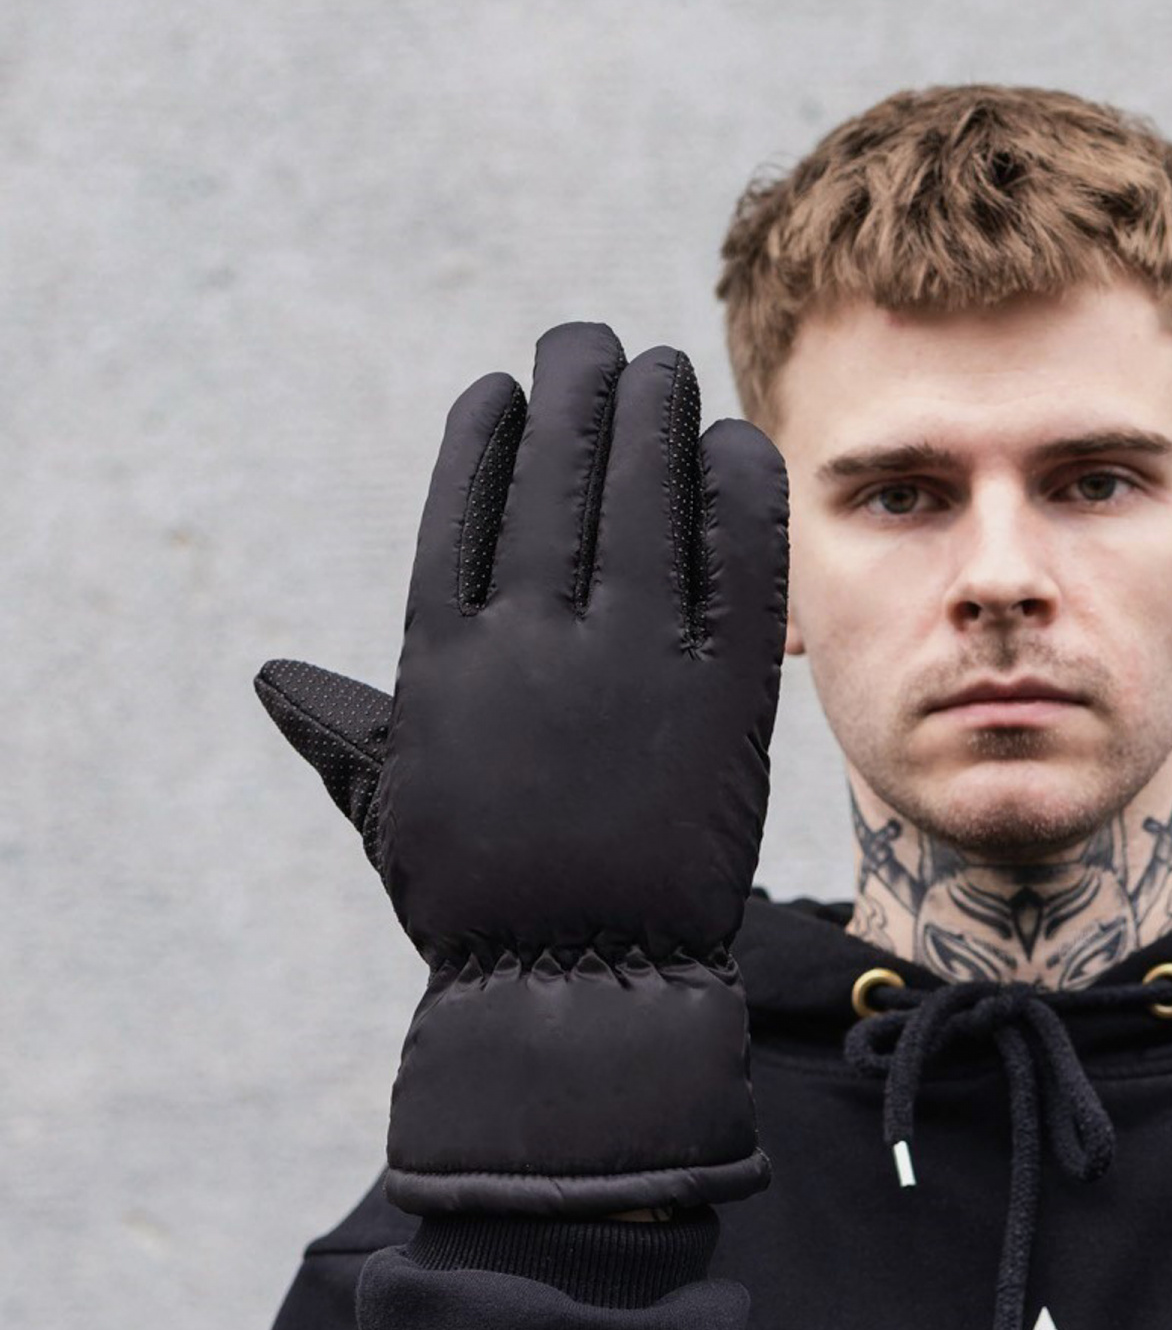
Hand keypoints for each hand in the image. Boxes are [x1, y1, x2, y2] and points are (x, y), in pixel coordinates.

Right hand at [257, 323, 789, 1214]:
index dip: (488, 442)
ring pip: (645, 502)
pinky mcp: (723, 697)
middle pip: (561, 482)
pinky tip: (734, 444)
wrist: (582, 987)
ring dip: (654, 419)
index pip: (464, 513)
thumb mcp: (392, 809)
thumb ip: (343, 729)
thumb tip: (277, 680)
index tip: (504, 388)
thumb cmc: (478, 906)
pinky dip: (736, 497)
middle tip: (597, 341)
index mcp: (444, 660)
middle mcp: (534, 641)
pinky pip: (737, 569)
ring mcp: (633, 662)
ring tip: (663, 366)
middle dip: (580, 397)